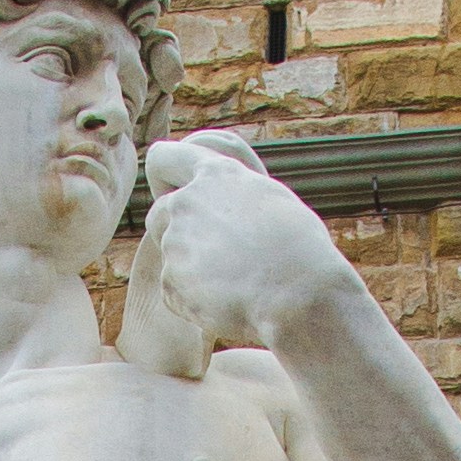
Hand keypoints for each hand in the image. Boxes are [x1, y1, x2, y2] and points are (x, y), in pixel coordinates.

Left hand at [123, 131, 353, 377]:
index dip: (164, 178)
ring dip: (190, 267)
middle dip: (175, 232)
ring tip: (233, 282)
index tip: (173, 193)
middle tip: (214, 255)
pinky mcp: (169, 281)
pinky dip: (195, 300)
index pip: (164, 158)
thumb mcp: (273, 201)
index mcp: (215, 174)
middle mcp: (186, 202)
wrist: (297, 295)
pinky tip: (229, 302)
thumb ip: (236, 193)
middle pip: (160, 213)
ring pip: (170, 254)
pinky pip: (174, 291)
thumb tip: (224, 200)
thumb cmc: (300, 248)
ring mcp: (174, 242)